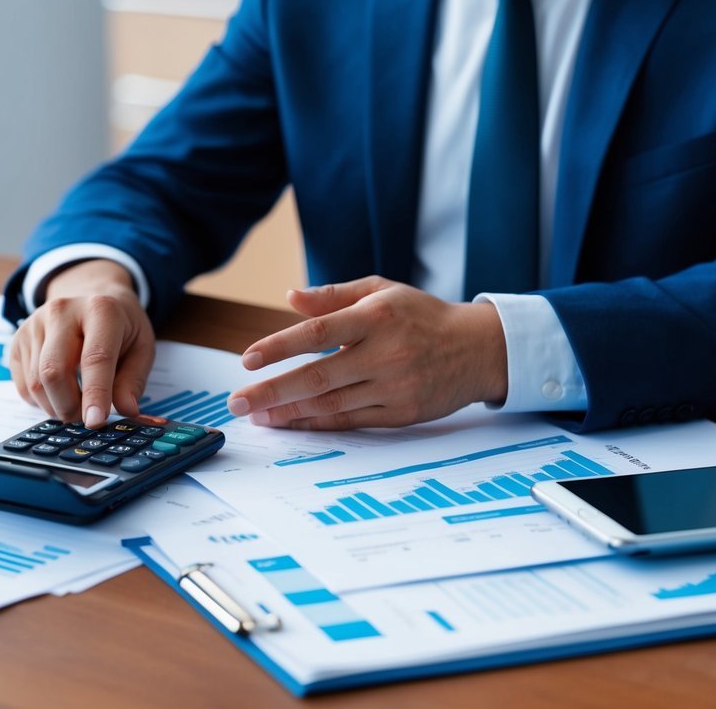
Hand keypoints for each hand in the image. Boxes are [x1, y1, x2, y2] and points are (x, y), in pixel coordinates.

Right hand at [8, 259, 154, 427]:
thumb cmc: (120, 327)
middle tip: (86, 418)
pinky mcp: (18, 340)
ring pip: (36, 383)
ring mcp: (34, 324)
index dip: (96, 394)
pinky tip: (58, 392)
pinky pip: (23, 385)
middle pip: (54, 372)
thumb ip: (133, 380)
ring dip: (56, 407)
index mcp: (100, 310)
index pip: (95, 357)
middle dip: (69, 407)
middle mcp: (61, 311)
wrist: (91, 295)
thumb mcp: (142, 347)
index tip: (95, 422)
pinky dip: (41, 401)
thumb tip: (126, 410)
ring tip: (76, 403)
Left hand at [226, 276, 507, 429]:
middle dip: (272, 392)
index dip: (279, 347)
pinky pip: (351, 422)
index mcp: (376, 317)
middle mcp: (385, 353)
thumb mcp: (381, 291)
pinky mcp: (402, 413)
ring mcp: (394, 386)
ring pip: (331, 405)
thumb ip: (333, 296)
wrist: (480, 349)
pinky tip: (292, 423)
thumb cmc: (421, 315)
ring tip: (257, 416)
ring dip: (289, 413)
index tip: (247, 360)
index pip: (318, 333)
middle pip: (317, 377)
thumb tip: (289, 298)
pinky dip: (318, 424)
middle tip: (236, 402)